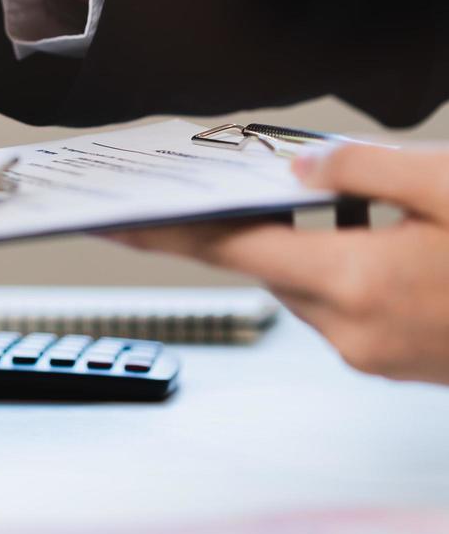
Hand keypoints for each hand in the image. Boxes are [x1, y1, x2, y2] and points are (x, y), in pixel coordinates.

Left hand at [112, 143, 448, 383]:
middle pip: (268, 267)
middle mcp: (355, 330)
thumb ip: (363, 169)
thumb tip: (299, 168)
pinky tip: (390, 244)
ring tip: (369, 208)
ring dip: (314, 248)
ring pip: (305, 290)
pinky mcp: (393, 365)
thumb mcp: (448, 186)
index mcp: (358, 280)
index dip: (167, 233)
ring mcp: (375, 356)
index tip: (118, 224)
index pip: (229, 251)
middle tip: (269, 180)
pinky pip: (340, 313)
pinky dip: (345, 276)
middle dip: (263, 223)